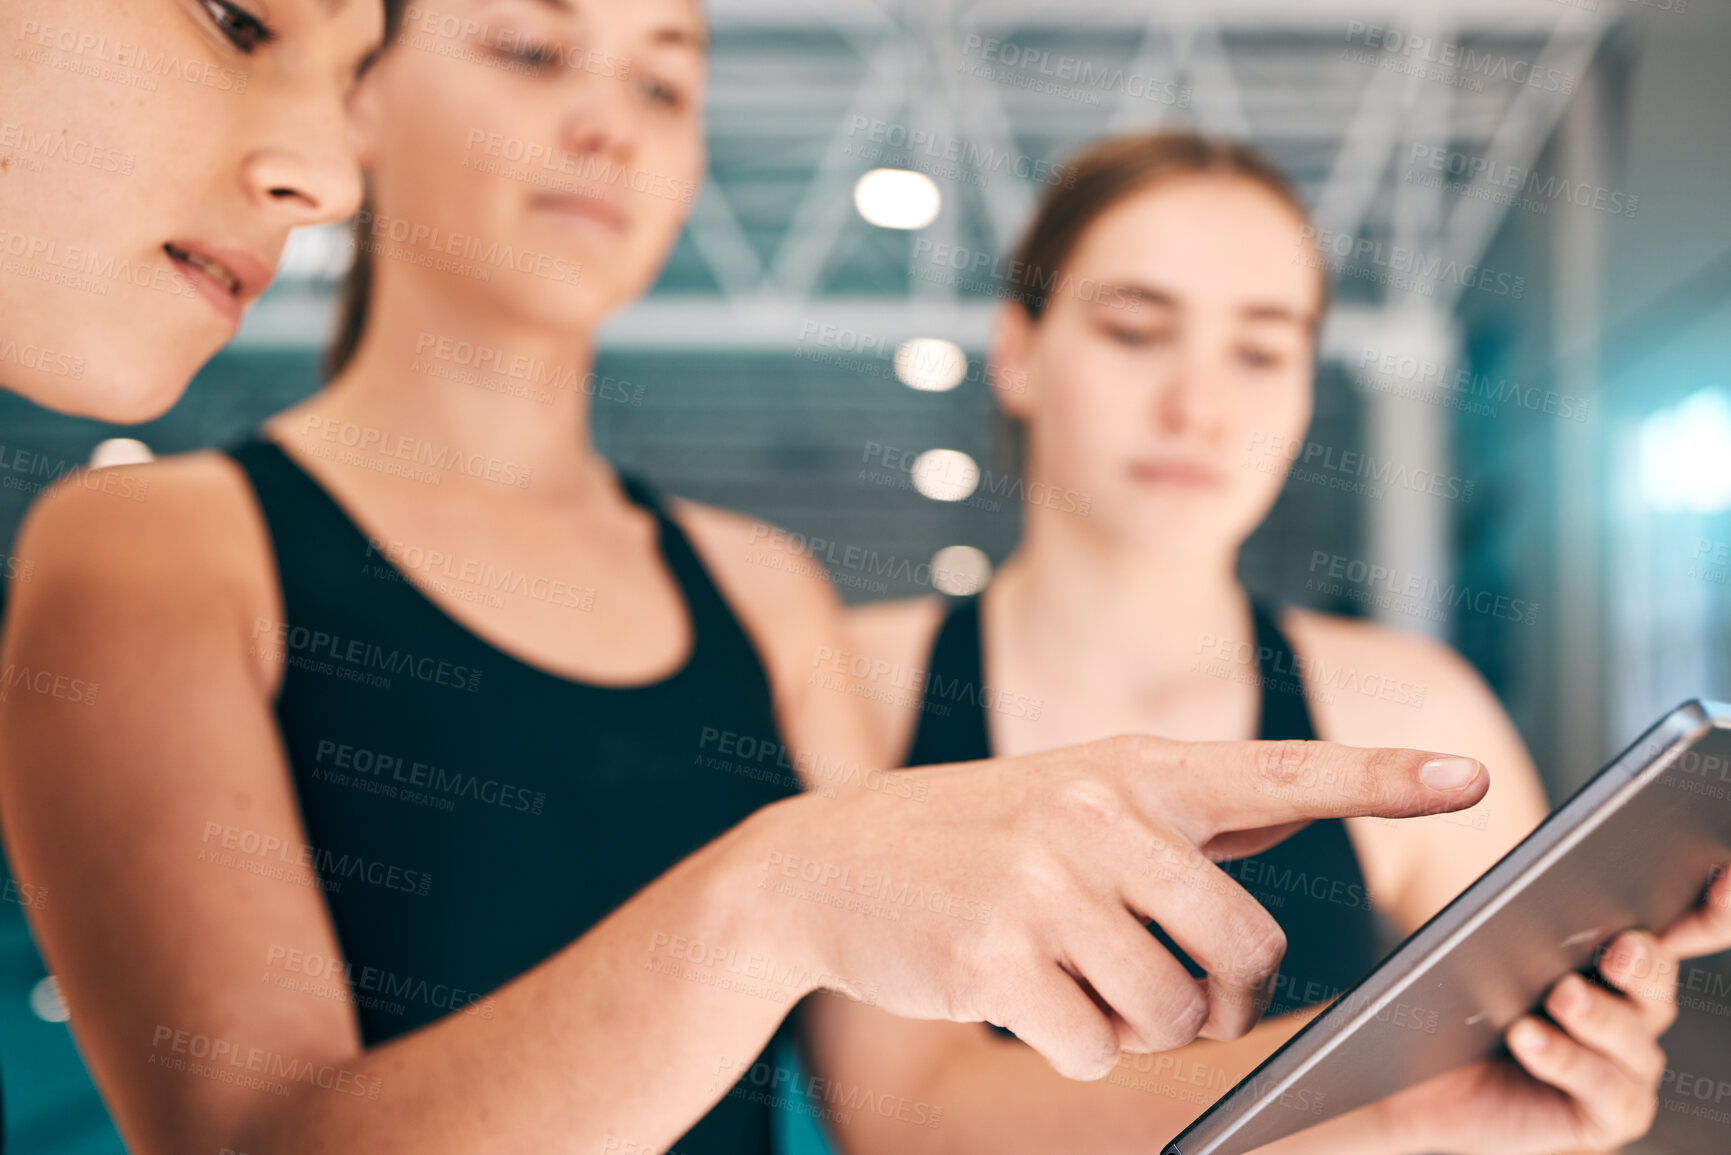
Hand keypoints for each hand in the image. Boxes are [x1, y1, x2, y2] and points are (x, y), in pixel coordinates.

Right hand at [754, 735, 1486, 1079]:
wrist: (826, 861)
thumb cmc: (971, 835)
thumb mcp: (1072, 794)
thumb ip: (1180, 810)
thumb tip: (1297, 801)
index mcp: (1129, 769)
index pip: (1279, 769)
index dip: (1380, 776)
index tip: (1467, 775)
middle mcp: (1097, 814)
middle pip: (1246, 947)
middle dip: (1221, 995)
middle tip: (1174, 991)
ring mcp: (1046, 883)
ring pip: (1170, 1011)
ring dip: (1133, 1024)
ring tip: (1072, 981)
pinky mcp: (997, 954)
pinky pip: (1091, 1048)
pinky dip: (1069, 1047)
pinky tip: (1018, 999)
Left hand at [1367, 867, 1730, 1154]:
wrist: (1420, 1078)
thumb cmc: (1453, 998)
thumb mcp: (1473, 941)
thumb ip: (1503, 904)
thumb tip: (1513, 861)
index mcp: (1612, 950)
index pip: (1684, 922)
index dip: (1715, 903)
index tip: (1724, 875)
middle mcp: (1633, 1004)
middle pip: (1655, 975)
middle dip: (1645, 960)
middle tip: (1618, 948)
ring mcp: (1628, 1062)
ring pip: (1632, 1034)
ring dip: (1599, 1014)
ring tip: (1561, 995)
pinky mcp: (1610, 1112)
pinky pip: (1605, 1088)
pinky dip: (1567, 1060)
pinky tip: (1529, 1037)